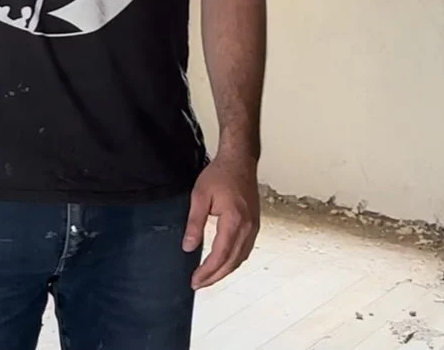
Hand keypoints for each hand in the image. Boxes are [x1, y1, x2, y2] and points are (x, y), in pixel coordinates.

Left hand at [182, 152, 259, 288]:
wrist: (240, 160)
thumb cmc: (220, 174)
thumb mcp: (200, 195)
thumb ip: (194, 222)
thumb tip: (188, 247)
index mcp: (234, 221)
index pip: (220, 255)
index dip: (208, 272)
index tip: (195, 280)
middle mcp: (248, 228)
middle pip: (232, 262)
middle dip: (215, 276)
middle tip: (198, 284)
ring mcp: (254, 227)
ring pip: (240, 258)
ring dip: (225, 271)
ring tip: (208, 277)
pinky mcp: (254, 224)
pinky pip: (245, 250)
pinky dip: (233, 261)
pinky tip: (224, 262)